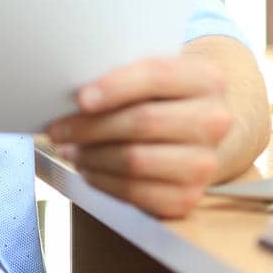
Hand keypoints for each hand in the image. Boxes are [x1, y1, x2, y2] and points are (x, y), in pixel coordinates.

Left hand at [45, 55, 231, 218]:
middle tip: (57, 129)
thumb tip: (72, 94)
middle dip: (90, 127)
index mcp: (207, 78)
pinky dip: (101, 181)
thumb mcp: (151, 75)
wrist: (193, 134)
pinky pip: (134, 192)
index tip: (81, 98)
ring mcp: (205, 163)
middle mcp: (215, 121)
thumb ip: (123, 75)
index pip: (157, 76)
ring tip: (68, 148)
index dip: (115, 87)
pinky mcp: (188, 197)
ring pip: (135, 160)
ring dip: (91, 156)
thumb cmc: (160, 98)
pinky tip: (87, 168)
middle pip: (142, 122)